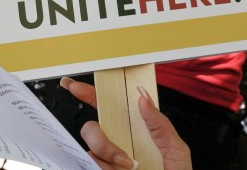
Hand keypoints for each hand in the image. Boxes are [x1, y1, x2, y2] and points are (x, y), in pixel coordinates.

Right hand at [59, 77, 192, 169]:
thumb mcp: (175, 148)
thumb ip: (160, 124)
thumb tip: (143, 99)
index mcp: (133, 131)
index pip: (107, 108)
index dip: (88, 94)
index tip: (72, 85)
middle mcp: (116, 144)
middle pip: (90, 129)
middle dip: (100, 140)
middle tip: (124, 158)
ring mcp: (107, 161)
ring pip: (89, 150)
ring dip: (108, 158)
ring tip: (130, 168)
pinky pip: (90, 165)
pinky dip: (105, 167)